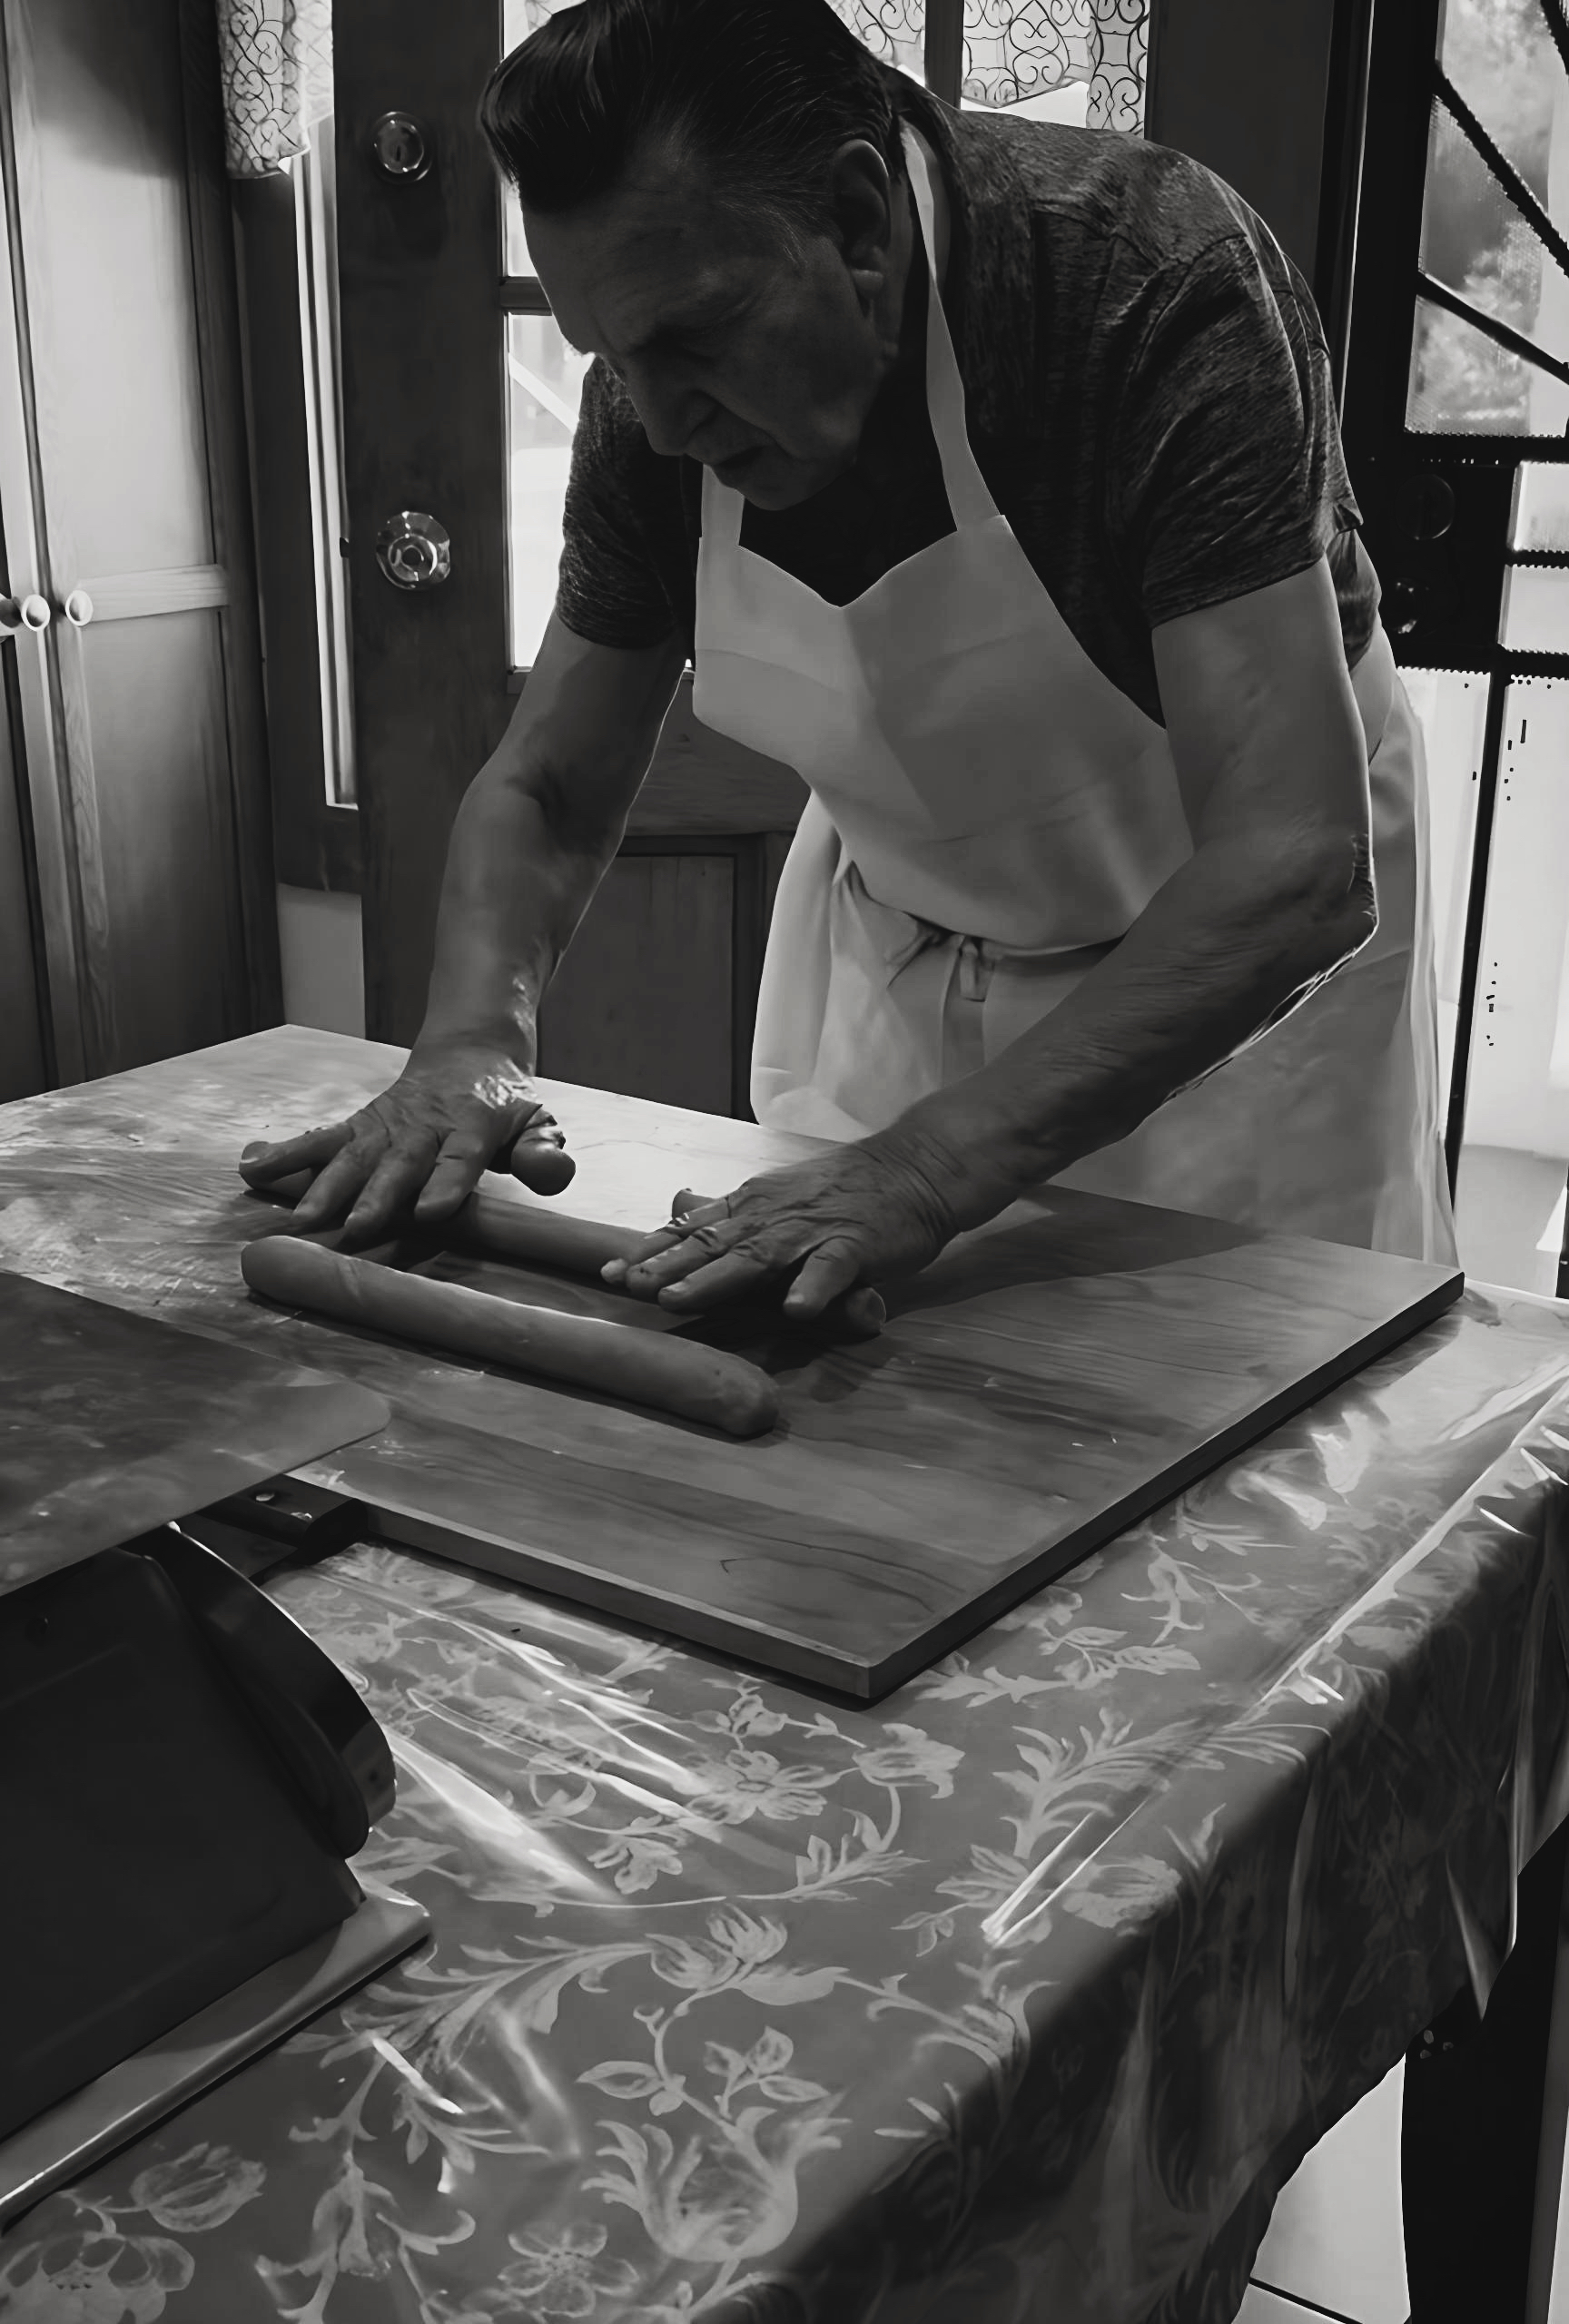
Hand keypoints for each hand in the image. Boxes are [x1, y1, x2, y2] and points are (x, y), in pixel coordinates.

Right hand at [237, 1036, 573, 1244]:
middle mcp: (424, 1125)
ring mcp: (387, 1124)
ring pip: (354, 1154)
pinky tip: (251, 1170)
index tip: (429, 1211)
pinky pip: (321, 1139)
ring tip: (303, 1218)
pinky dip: (286, 1154)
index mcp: (472, 1126)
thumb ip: (545, 1150)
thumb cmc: (506, 1103)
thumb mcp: (539, 1120)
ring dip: (326, 1185)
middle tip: (357, 1228)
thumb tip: (555, 1173)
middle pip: (399, 1161)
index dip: (445, 1183)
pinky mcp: (360, 1124)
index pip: (459, 1158)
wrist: (469, 1054)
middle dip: (377, 1194)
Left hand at [600, 1135, 960, 1321]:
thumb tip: (681, 1212)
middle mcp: (774, 1214)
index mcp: (754, 1205)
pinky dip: (813, 1288)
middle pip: (713, 1242)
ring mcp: (813, 1230)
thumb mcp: (780, 1194)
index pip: (693, 1228)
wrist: (915, 1168)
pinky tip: (795, 1309)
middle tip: (628, 1286)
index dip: (652, 1250)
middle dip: (667, 1265)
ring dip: (715, 1278)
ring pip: (757, 1255)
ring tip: (679, 1298)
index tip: (611, 1272)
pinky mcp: (855, 1244)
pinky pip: (832, 1268)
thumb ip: (734, 1211)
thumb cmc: (846, 1189)